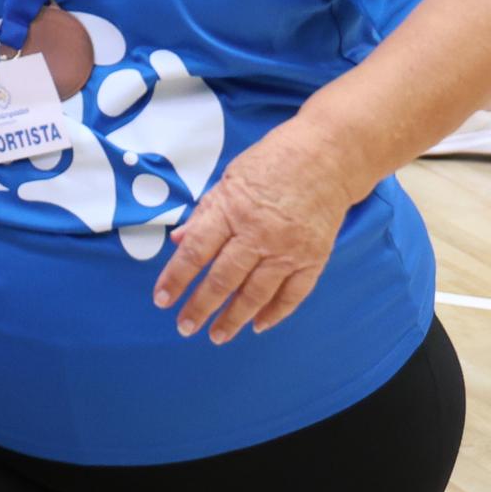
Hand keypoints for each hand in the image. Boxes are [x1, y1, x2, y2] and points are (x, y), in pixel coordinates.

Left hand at [151, 114, 354, 341]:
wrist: (328, 156)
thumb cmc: (273, 161)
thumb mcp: (230, 178)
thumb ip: (205, 213)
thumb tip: (178, 241)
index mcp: (232, 209)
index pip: (196, 251)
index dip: (176, 277)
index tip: (162, 299)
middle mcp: (259, 233)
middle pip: (224, 279)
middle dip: (201, 307)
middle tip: (185, 327)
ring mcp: (289, 249)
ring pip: (256, 294)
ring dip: (234, 318)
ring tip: (216, 335)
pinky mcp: (313, 258)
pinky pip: (292, 295)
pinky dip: (275, 313)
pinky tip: (257, 326)